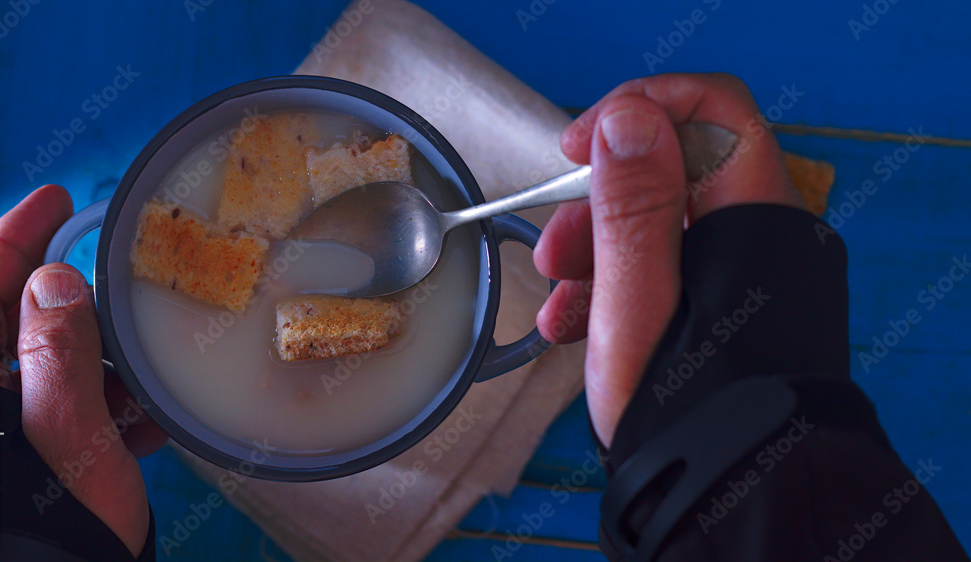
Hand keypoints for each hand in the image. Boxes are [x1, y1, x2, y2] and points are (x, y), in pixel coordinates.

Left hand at [0, 185, 167, 555]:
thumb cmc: (51, 535)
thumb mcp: (66, 442)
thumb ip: (57, 357)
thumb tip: (56, 281)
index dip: (12, 237)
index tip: (56, 199)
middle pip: (17, 323)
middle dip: (74, 307)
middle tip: (120, 291)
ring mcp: (8, 430)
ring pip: (51, 364)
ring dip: (101, 366)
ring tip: (141, 383)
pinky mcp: (35, 457)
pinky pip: (68, 407)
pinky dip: (107, 409)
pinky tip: (141, 426)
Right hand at [534, 73, 804, 446]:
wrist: (729, 494)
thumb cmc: (686, 410)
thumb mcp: (638, 303)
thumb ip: (633, 207)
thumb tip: (628, 118)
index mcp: (753, 220)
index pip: (712, 111)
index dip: (639, 110)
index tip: (580, 144)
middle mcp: (762, 236)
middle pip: (676, 173)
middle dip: (601, 201)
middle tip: (555, 240)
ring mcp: (749, 272)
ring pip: (666, 227)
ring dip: (600, 252)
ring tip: (557, 299)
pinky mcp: (733, 305)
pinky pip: (673, 270)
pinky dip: (621, 287)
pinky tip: (577, 325)